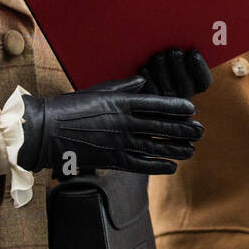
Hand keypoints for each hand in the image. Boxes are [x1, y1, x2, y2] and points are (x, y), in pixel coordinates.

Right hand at [19, 76, 202, 175]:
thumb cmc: (71, 106)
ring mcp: (119, 142)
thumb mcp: (99, 90)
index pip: (156, 104)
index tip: (192, 109)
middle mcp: (124, 123)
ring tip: (191, 151)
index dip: (176, 107)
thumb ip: (124, 87)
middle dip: (183, 130)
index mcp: (121, 103)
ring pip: (154, 147)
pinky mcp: (111, 159)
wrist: (47, 130)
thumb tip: (143, 81)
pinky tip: (171, 167)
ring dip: (175, 150)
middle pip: (161, 127)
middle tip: (200, 131)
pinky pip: (139, 164)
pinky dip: (156, 166)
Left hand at [139, 47, 212, 97]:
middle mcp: (184, 96)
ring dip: (163, 70)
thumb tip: (191, 31)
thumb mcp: (183, 54)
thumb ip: (187, 48)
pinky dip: (148, 78)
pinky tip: (145, 67)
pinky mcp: (149, 99)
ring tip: (159, 56)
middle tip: (174, 50)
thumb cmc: (171, 55)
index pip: (204, 81)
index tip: (193, 51)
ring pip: (167, 88)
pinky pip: (150, 90)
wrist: (149, 67)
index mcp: (198, 85)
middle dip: (179, 66)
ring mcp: (167, 100)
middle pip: (185, 85)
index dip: (199, 67)